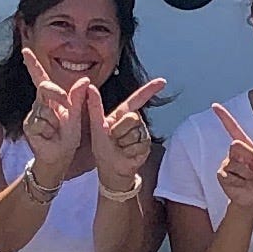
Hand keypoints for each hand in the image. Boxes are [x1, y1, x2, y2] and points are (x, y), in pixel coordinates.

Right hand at [19, 45, 93, 176]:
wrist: (60, 157)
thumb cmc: (67, 137)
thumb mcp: (76, 117)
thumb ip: (78, 98)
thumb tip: (85, 79)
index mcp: (51, 98)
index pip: (40, 77)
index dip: (33, 64)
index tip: (26, 50)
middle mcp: (40, 103)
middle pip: (43, 87)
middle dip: (56, 92)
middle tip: (65, 101)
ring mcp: (33, 115)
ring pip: (45, 109)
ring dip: (56, 121)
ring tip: (57, 132)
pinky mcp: (29, 126)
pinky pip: (40, 123)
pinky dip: (49, 131)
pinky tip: (50, 137)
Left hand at [92, 76, 168, 196]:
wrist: (111, 169)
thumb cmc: (102, 148)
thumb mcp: (96, 127)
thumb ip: (94, 107)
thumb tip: (90, 86)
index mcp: (122, 113)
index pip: (137, 98)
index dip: (149, 89)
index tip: (162, 82)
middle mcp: (135, 120)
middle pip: (132, 118)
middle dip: (119, 131)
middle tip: (113, 139)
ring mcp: (142, 132)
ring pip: (135, 133)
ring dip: (123, 143)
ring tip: (120, 147)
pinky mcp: (146, 144)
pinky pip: (139, 145)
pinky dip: (129, 152)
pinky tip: (127, 154)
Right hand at [210, 102, 252, 214]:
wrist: (250, 200)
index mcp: (246, 148)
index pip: (233, 128)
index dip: (224, 116)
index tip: (214, 105)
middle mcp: (234, 153)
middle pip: (236, 144)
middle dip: (247, 157)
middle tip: (252, 170)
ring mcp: (226, 163)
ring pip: (235, 163)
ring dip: (246, 174)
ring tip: (247, 180)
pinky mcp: (221, 174)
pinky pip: (230, 175)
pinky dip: (239, 182)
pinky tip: (240, 185)